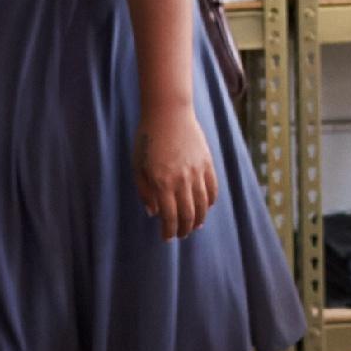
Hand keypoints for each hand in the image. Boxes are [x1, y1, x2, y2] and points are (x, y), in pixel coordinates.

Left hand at [136, 107, 218, 242]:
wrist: (168, 113)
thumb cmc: (147, 139)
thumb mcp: (138, 166)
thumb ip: (145, 191)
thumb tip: (153, 212)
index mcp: (162, 183)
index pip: (169, 216)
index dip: (169, 231)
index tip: (166, 238)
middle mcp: (182, 180)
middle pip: (187, 214)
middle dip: (184, 229)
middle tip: (181, 235)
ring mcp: (197, 172)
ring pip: (202, 205)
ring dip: (199, 219)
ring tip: (195, 226)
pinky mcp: (207, 163)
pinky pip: (213, 189)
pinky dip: (210, 202)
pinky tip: (205, 208)